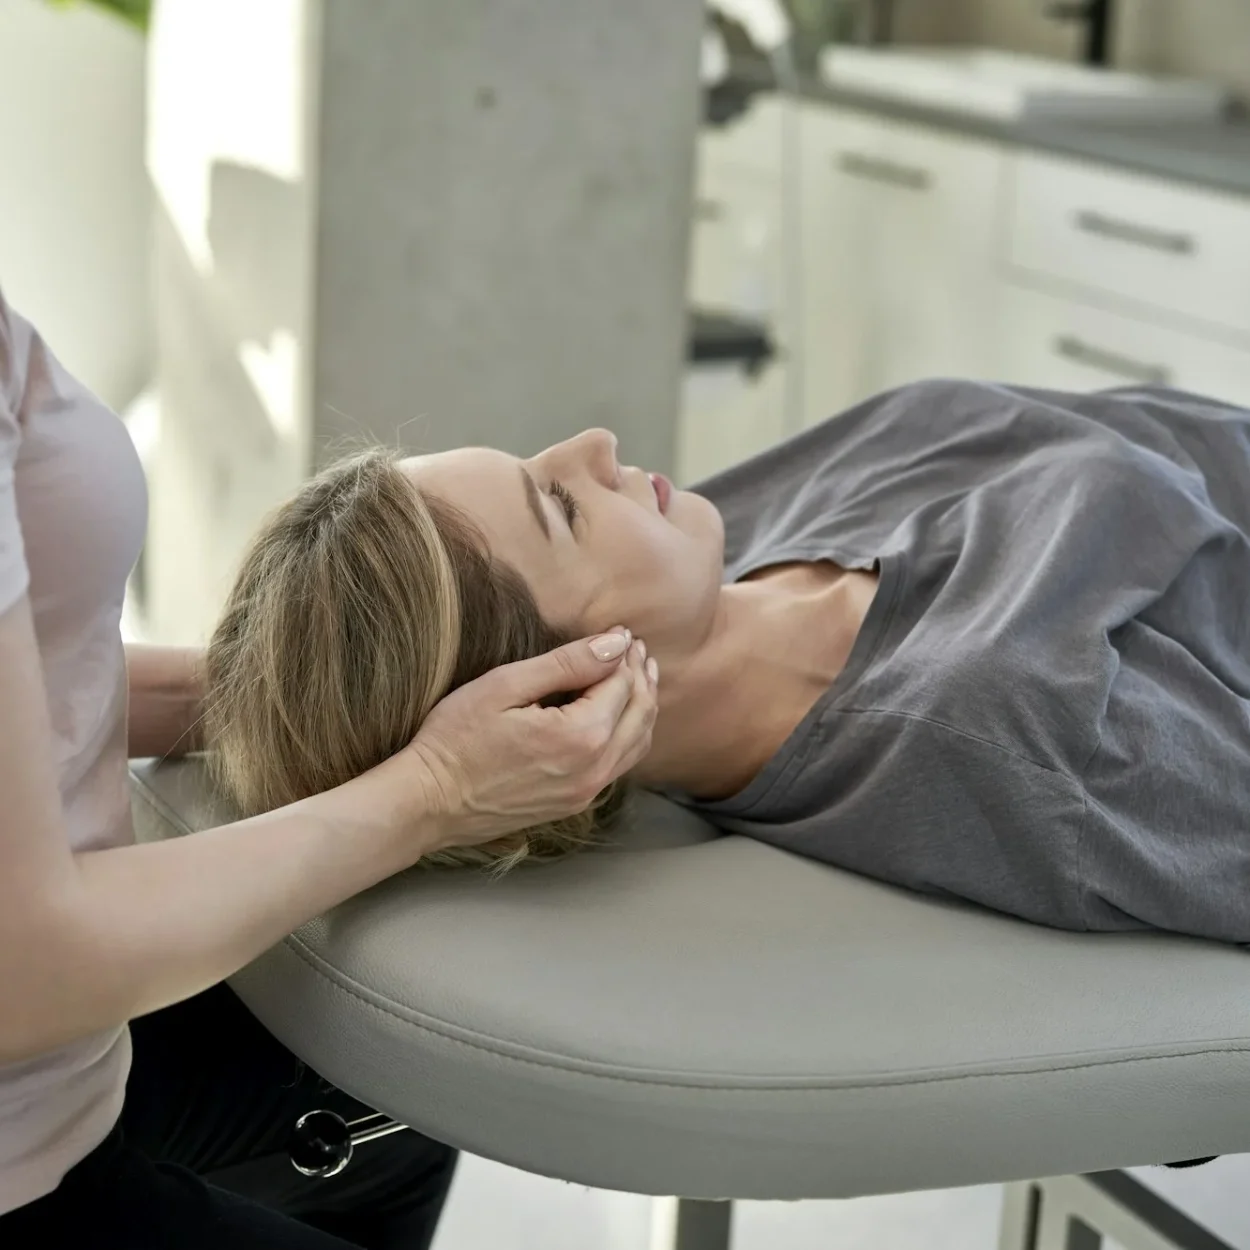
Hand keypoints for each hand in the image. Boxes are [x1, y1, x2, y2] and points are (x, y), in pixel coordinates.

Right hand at [406, 630, 657, 850]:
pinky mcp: (574, 804)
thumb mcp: (506, 686)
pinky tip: (621, 719)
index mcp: (581, 736)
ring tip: (640, 677)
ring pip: (636, 744)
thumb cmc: (456, 739)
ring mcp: (586, 792)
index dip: (624, 654)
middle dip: (641, 677)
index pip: (621, 685)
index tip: (621, 631)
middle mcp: (594, 769)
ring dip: (642, 706)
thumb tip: (617, 644)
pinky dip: (630, 735)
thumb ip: (567, 664)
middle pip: (639, 714)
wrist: (428, 803)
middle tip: (637, 649)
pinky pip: (619, 766)